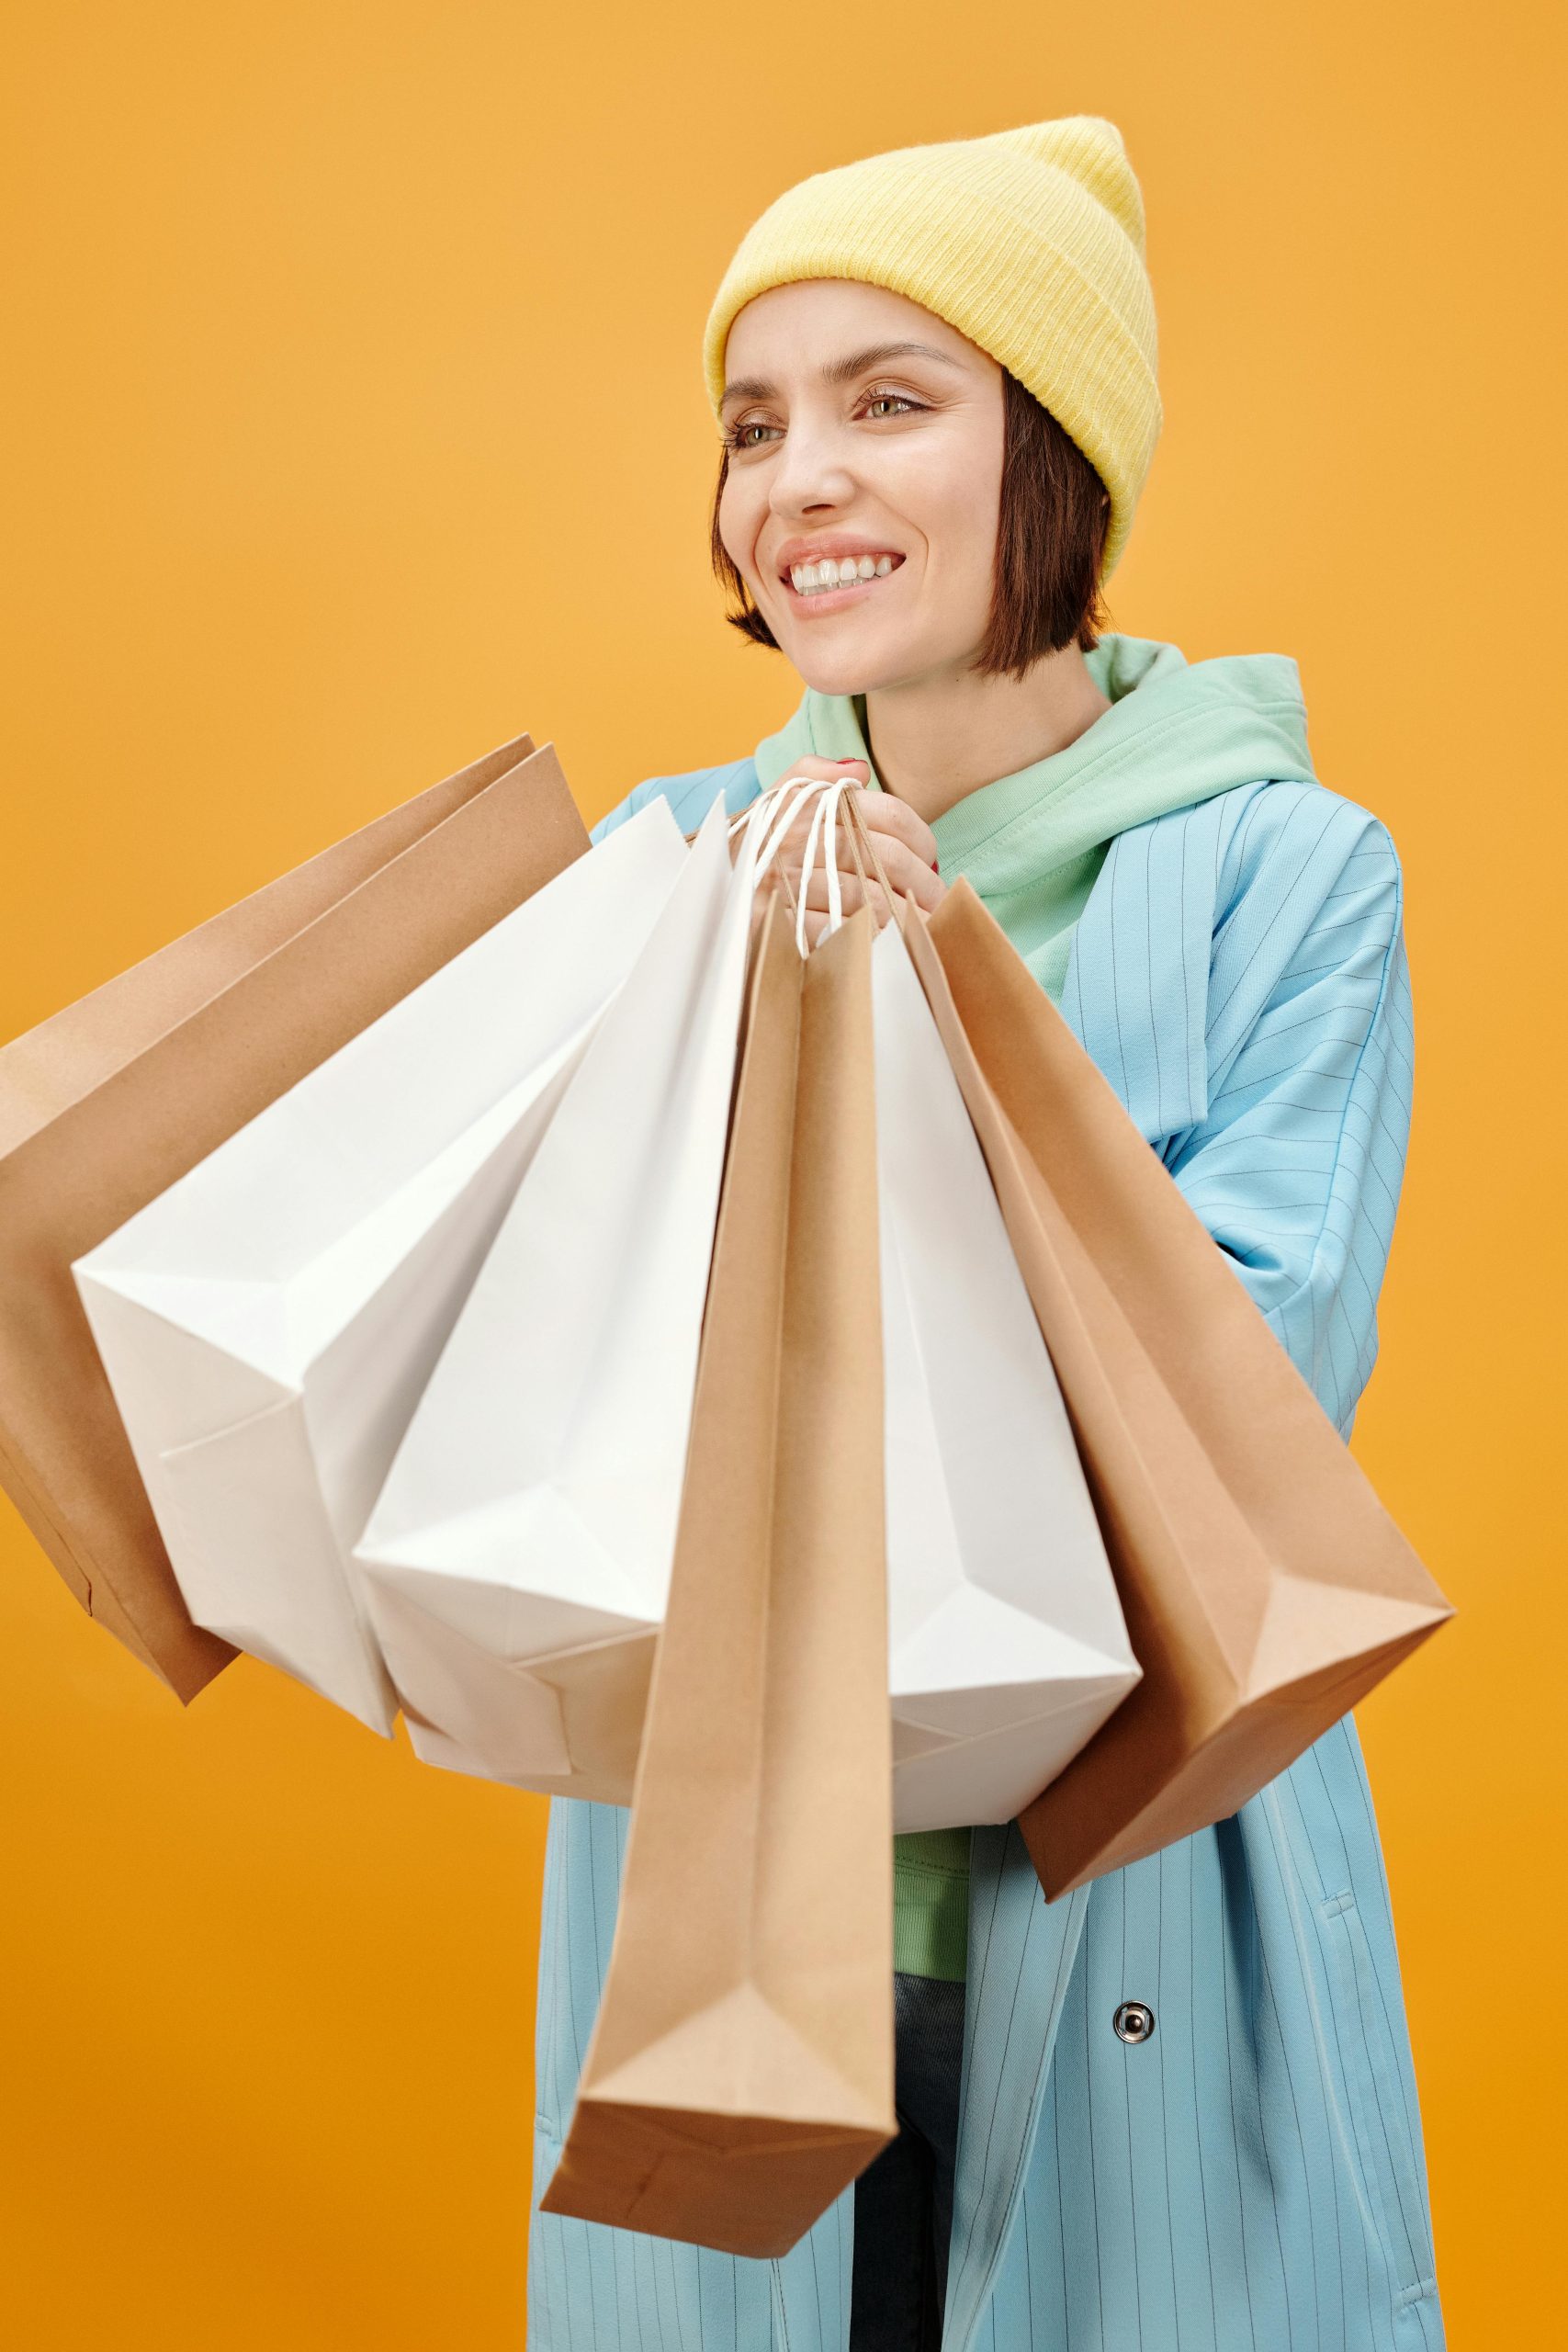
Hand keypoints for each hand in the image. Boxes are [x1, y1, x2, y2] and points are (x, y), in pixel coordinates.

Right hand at [754, 757, 944, 948]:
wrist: (704, 891)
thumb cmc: (755, 846)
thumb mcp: (776, 799)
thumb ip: (814, 773)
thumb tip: (860, 769)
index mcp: (807, 804)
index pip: (886, 814)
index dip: (920, 838)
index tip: (932, 862)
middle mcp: (797, 837)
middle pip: (884, 856)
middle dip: (921, 883)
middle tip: (937, 902)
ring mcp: (786, 881)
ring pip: (868, 897)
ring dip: (903, 915)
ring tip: (921, 927)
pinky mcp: (776, 921)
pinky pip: (838, 930)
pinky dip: (867, 938)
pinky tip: (883, 942)